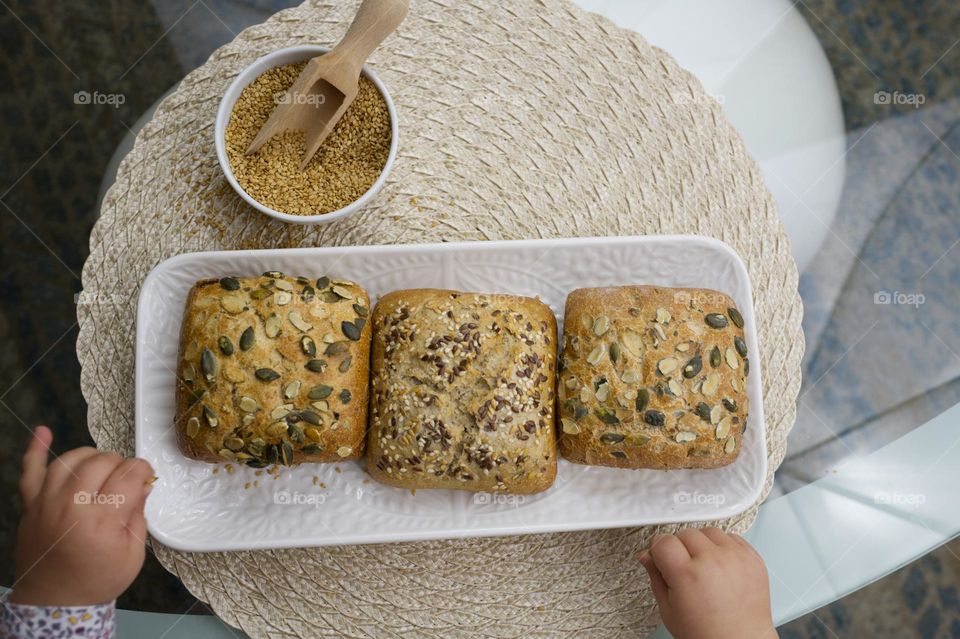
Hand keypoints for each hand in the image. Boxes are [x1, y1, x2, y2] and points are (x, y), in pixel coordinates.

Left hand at [10, 426, 154, 605]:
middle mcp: (71, 505)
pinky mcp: (30, 504)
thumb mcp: (133, 554)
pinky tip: (44, 431)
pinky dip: (35, 449)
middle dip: (121, 465)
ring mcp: (46, 502)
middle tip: (125, 482)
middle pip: (103, 462)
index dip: (143, 471)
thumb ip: (138, 514)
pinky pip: (30, 470)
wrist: (54, 601)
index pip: (129, 475)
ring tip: (102, 470)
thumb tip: (142, 484)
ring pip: (72, 459)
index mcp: (101, 520)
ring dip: (93, 457)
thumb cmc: (97, 579)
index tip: (146, 478)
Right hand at [638, 527, 776, 638]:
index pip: (663, 540)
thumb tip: (646, 556)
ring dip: (703, 544)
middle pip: (685, 533)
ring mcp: (736, 558)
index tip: (661, 558)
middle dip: (680, 548)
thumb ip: (655, 577)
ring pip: (709, 531)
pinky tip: (721, 566)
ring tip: (704, 567)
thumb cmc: (707, 634)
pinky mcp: (753, 559)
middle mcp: (713, 561)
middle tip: (684, 568)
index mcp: (687, 574)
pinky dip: (724, 547)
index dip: (658, 550)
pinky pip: (733, 537)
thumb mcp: (669, 610)